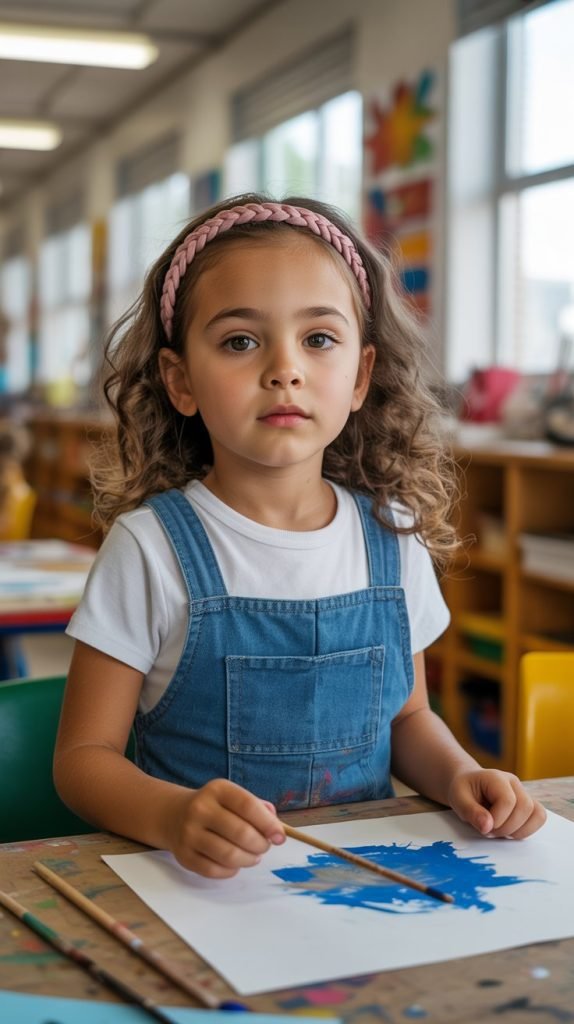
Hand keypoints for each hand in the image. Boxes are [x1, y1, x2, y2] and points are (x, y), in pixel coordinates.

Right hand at [167, 779, 285, 877]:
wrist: (175, 815)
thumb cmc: (214, 807)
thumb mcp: (233, 796)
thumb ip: (257, 808)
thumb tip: (276, 828)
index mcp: (217, 790)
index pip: (248, 806)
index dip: (268, 824)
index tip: (280, 836)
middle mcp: (200, 809)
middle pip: (241, 833)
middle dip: (261, 845)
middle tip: (265, 847)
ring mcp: (190, 833)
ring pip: (229, 855)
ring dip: (248, 860)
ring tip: (253, 856)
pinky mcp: (184, 855)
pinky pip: (215, 871)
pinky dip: (231, 870)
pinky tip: (234, 863)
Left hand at [447, 769, 546, 838]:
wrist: (469, 785)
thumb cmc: (464, 790)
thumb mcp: (458, 798)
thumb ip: (471, 812)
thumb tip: (487, 826)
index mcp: (496, 777)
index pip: (508, 800)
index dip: (498, 819)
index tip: (484, 827)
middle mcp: (514, 783)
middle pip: (525, 807)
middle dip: (507, 827)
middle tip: (489, 830)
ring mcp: (524, 793)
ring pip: (537, 814)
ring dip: (518, 830)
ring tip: (499, 831)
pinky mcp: (528, 804)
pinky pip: (539, 818)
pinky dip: (526, 830)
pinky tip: (509, 831)